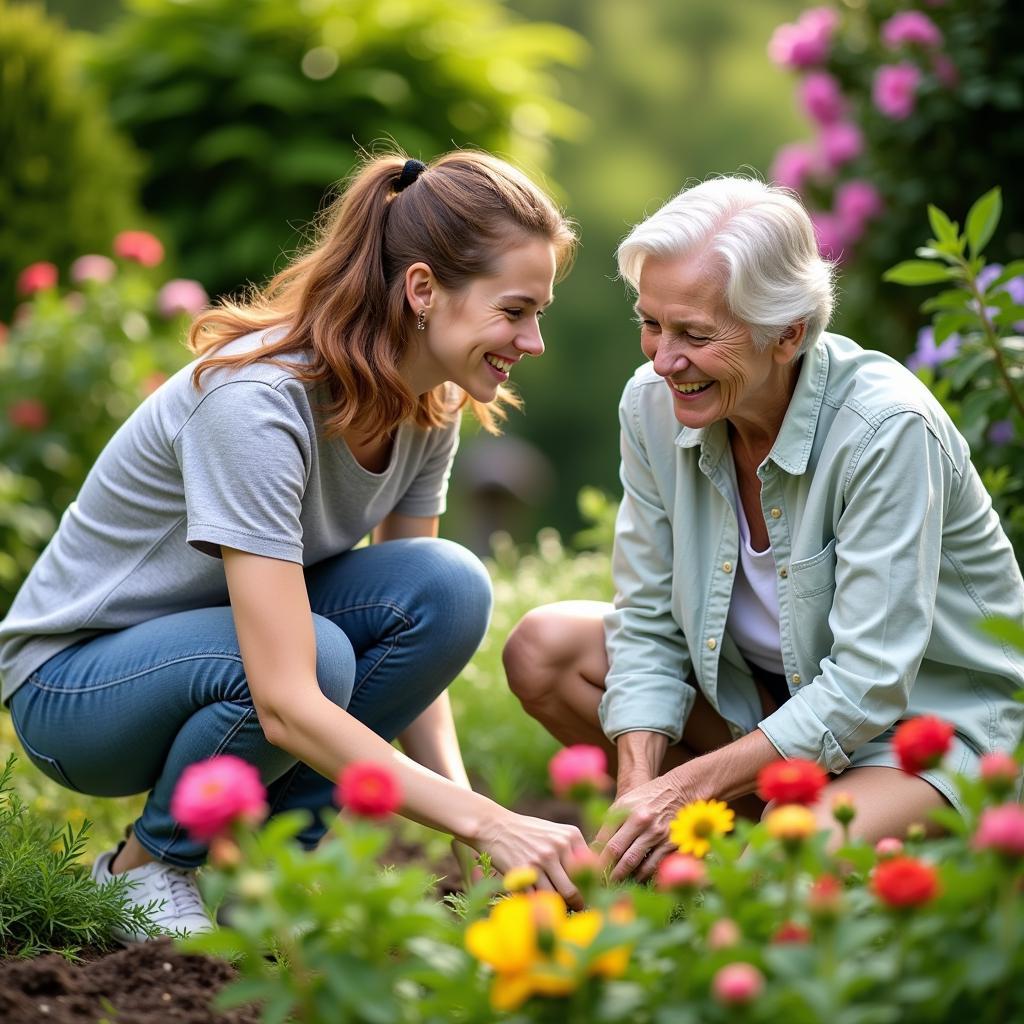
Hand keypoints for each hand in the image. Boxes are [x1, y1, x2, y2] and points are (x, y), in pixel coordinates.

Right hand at [473, 809, 590, 908]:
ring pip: (555, 897)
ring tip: (554, 907)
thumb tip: (594, 879)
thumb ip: (574, 851)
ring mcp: (539, 860)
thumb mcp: (556, 833)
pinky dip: (535, 903)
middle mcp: (557, 846)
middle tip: (574, 909)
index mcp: (571, 836)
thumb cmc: (529, 833)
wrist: (496, 826)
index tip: (587, 896)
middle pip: (574, 889)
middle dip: (574, 904)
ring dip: (554, 906)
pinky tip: (535, 900)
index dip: (589, 888)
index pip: (590, 871)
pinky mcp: (522, 871)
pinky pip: (534, 898)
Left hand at [594, 771, 688, 882]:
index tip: (590, 869)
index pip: (605, 838)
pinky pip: (654, 867)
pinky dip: (643, 876)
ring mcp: (657, 833)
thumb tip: (596, 848)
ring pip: (635, 863)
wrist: (679, 790)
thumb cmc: (647, 798)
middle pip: (617, 852)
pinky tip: (636, 879)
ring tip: (615, 883)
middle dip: (606, 870)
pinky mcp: (671, 844)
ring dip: (623, 876)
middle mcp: (641, 821)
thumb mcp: (626, 802)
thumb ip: (611, 823)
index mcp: (626, 809)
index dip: (596, 857)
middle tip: (599, 882)